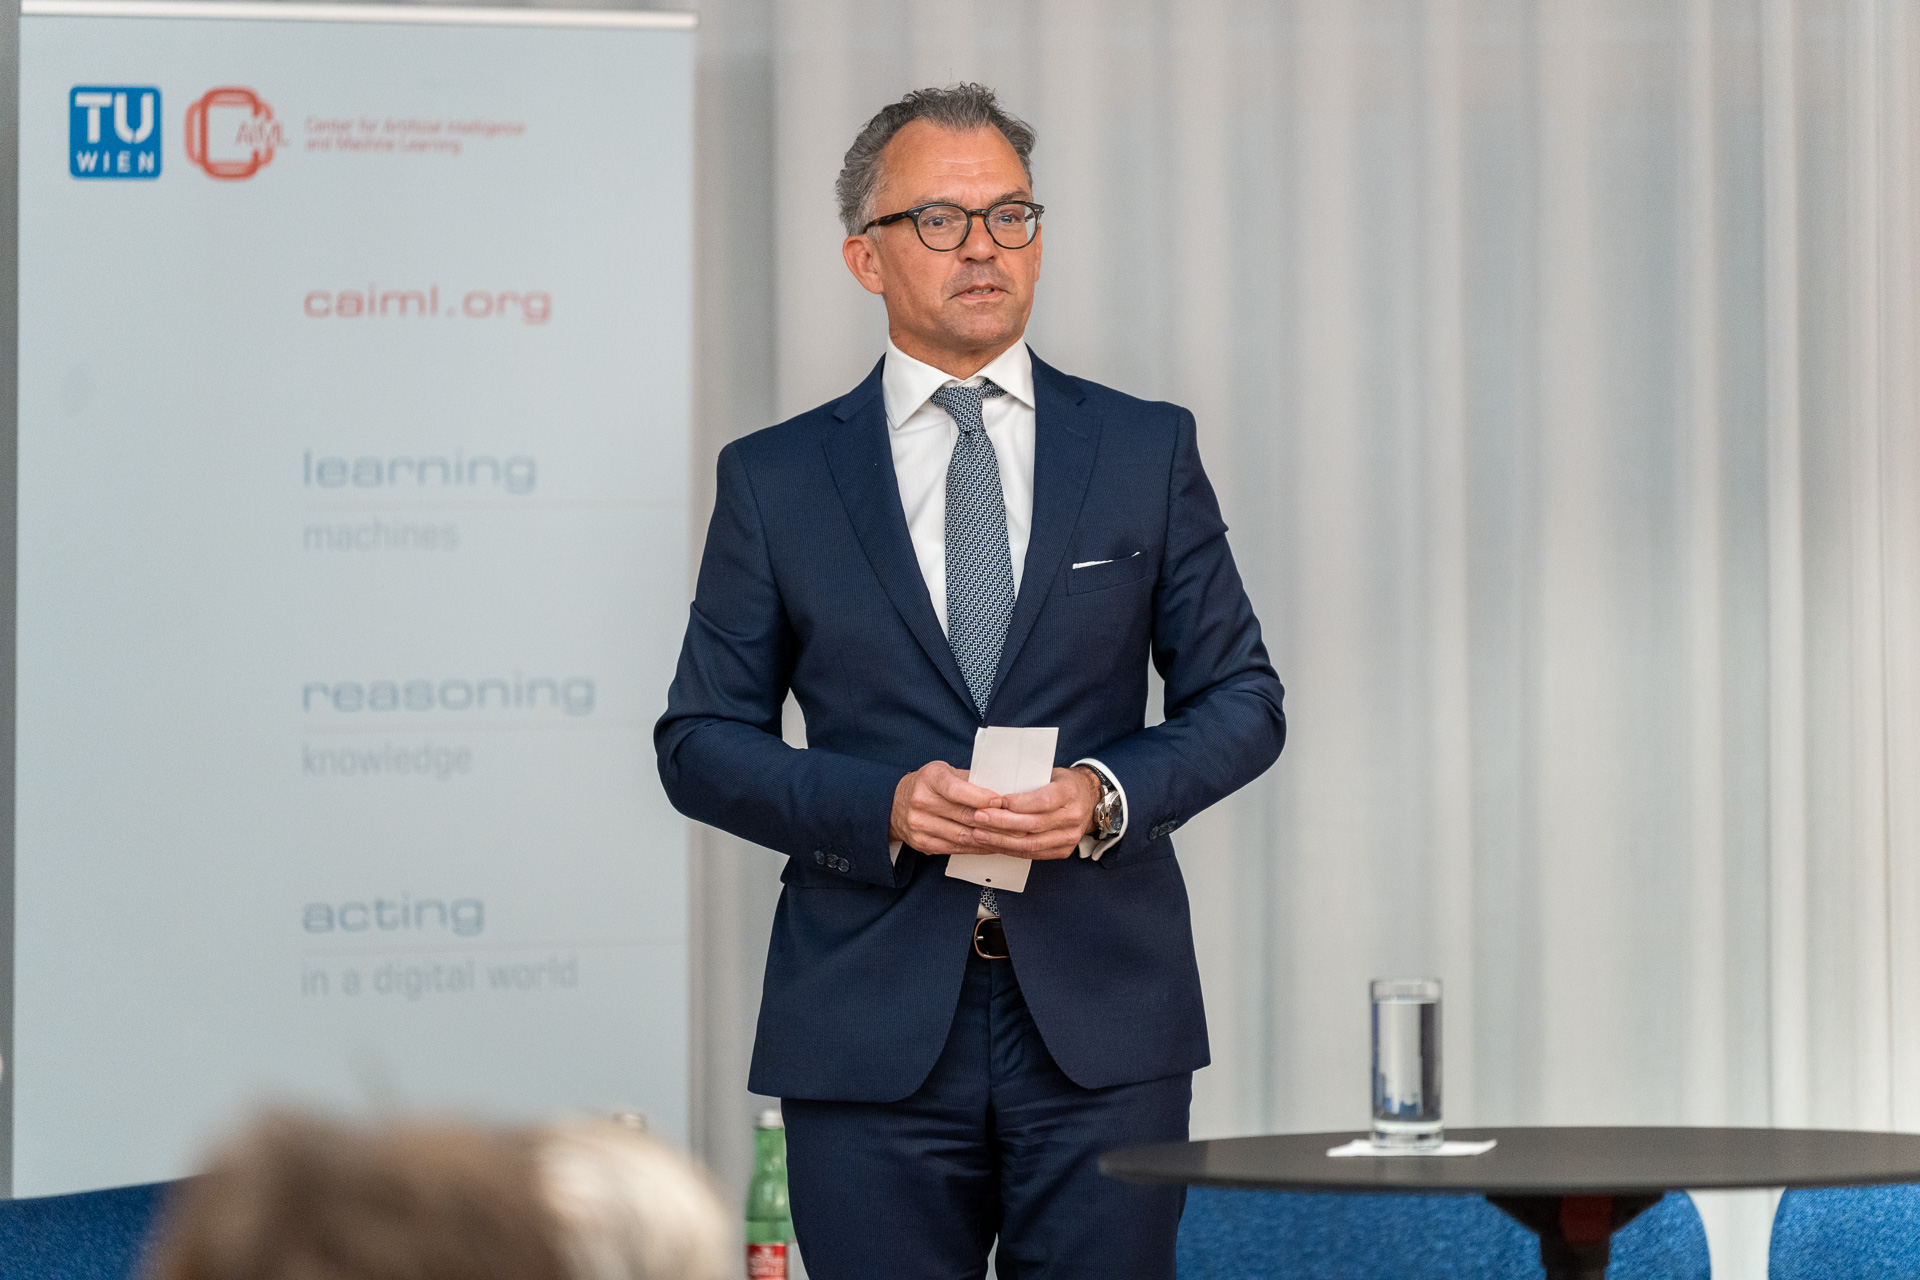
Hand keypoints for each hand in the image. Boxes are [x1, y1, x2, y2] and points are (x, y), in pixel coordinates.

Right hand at [889, 761, 1005, 856]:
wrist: (895, 804)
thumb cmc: (928, 785)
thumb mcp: (946, 772)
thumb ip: (971, 780)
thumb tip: (1004, 787)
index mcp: (930, 778)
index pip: (957, 790)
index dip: (981, 797)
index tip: (1001, 801)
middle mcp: (921, 801)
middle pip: (964, 815)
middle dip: (994, 821)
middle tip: (1018, 823)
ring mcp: (920, 825)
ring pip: (963, 835)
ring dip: (989, 838)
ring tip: (1010, 837)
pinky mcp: (923, 843)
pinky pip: (956, 848)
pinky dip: (977, 847)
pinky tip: (992, 844)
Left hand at [962, 767, 1098, 861]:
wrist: (1088, 800)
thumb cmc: (1063, 784)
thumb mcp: (1049, 773)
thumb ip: (1027, 781)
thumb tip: (992, 787)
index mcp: (1069, 792)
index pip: (1042, 801)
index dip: (1017, 803)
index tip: (995, 801)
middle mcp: (1072, 817)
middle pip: (1033, 824)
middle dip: (1001, 823)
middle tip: (978, 817)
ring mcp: (1070, 837)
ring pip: (1031, 844)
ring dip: (1001, 840)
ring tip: (979, 834)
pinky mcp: (1063, 851)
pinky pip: (1033, 854)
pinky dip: (1011, 850)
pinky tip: (994, 844)